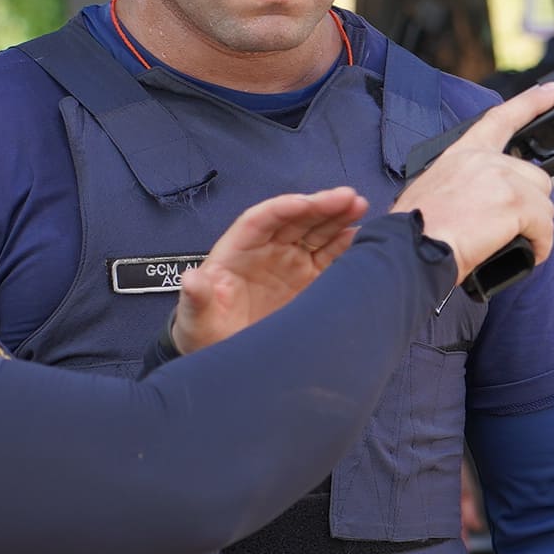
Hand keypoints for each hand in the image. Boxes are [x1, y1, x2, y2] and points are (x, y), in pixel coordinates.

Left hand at [168, 186, 369, 353]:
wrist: (224, 356)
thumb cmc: (203, 332)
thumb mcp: (196, 318)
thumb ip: (196, 298)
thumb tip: (192, 279)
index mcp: (237, 251)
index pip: (261, 220)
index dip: (284, 208)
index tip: (307, 203)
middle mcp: (266, 251)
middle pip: (295, 220)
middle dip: (321, 206)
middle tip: (349, 198)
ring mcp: (288, 265)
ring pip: (315, 233)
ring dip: (337, 218)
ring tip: (361, 206)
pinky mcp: (307, 282)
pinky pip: (328, 257)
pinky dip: (344, 245)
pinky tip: (361, 237)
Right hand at [393, 82, 553, 280]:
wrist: (410, 248)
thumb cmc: (416, 228)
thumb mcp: (434, 189)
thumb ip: (464, 183)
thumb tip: (481, 201)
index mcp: (462, 153)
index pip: (501, 118)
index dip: (530, 102)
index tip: (551, 91)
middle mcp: (484, 160)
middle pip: (534, 176)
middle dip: (529, 205)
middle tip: (509, 227)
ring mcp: (502, 179)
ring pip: (543, 204)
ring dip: (534, 227)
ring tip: (511, 243)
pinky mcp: (514, 205)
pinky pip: (545, 227)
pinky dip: (540, 245)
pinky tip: (526, 253)